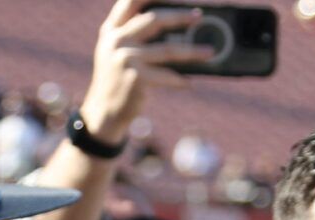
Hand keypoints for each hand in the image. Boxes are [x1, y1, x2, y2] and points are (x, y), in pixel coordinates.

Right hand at [76, 0, 212, 145]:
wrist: (103, 113)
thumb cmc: (119, 81)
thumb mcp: (120, 54)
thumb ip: (137, 37)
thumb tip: (179, 32)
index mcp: (112, 30)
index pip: (129, 2)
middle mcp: (116, 40)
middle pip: (154, 19)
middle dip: (179, 16)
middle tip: (199, 16)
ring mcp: (125, 58)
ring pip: (168, 49)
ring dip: (193, 52)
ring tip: (210, 52)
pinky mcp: (136, 78)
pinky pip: (167, 76)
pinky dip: (180, 80)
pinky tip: (189, 83)